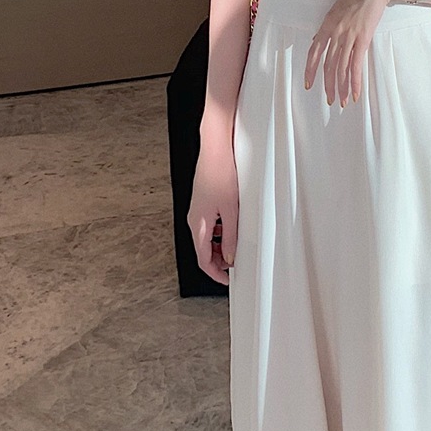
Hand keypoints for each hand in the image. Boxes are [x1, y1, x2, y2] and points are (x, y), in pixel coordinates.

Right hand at [187, 139, 238, 284]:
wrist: (216, 149)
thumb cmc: (221, 173)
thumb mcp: (231, 210)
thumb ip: (230, 237)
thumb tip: (229, 257)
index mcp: (198, 223)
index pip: (202, 259)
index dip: (215, 273)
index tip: (227, 281)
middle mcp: (194, 218)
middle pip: (202, 250)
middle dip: (217, 261)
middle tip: (235, 266)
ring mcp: (197, 210)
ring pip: (206, 238)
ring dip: (219, 246)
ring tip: (236, 247)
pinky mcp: (203, 202)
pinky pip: (208, 225)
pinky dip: (219, 233)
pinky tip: (232, 229)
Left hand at [303, 0, 392, 107]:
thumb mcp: (336, 10)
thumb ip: (328, 27)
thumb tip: (318, 40)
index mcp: (326, 25)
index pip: (314, 52)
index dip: (311, 70)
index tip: (309, 85)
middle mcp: (335, 32)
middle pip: (328, 65)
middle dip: (328, 85)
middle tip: (330, 99)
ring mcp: (349, 36)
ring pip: (341, 68)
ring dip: (342, 87)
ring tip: (343, 101)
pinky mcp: (363, 39)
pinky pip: (356, 65)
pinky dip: (355, 81)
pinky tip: (356, 92)